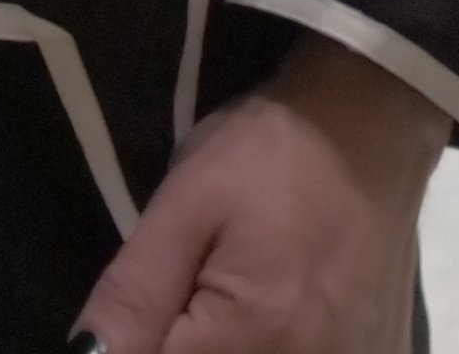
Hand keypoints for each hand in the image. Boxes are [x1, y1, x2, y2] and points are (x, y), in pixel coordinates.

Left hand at [78, 43, 441, 352]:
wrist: (371, 127)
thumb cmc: (271, 153)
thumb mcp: (187, 202)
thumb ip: (137, 291)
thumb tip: (88, 353)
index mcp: (255, 336)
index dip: (135, 346)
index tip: (143, 310)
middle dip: (186, 341)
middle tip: (192, 288)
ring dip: (228, 340)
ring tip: (236, 288)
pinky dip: (280, 342)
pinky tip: (281, 307)